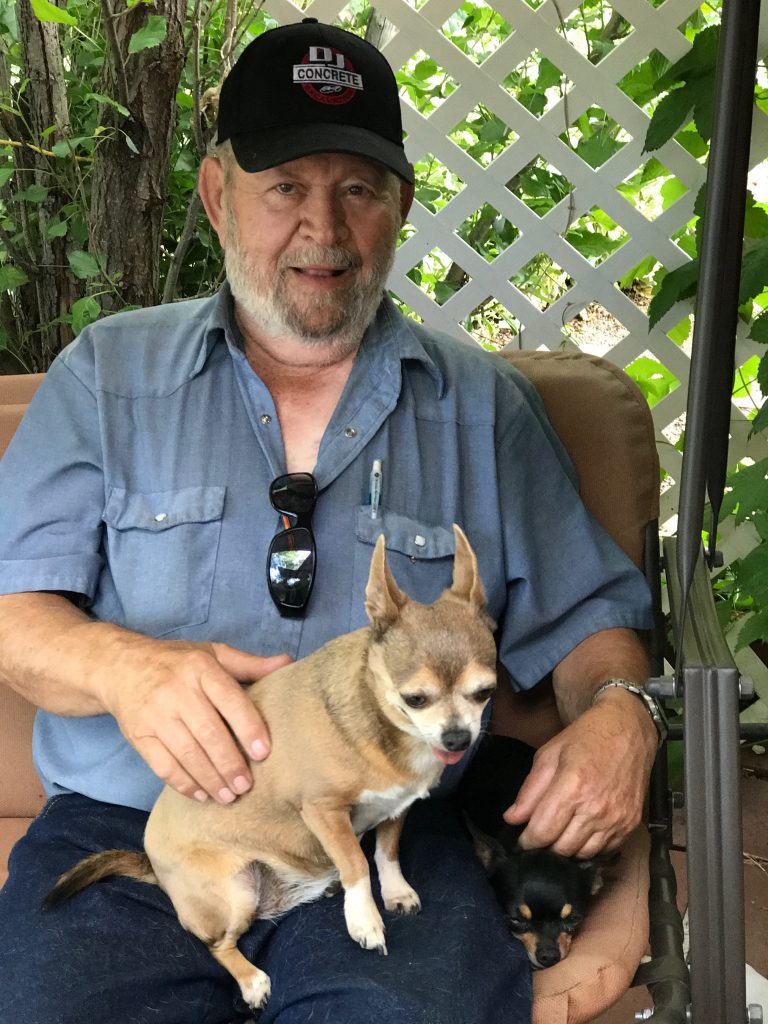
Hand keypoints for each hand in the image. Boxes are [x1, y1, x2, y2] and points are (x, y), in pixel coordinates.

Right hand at [97, 636, 291, 802]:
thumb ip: (249, 664)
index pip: (229, 699)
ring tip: (229, 796)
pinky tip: (202, 794)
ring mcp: (155, 715)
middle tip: (246, 785)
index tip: (263, 753)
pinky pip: (163, 765)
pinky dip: (184, 784)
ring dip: (210, 779)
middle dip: (230, 763)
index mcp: (200, 668)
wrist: (121, 667)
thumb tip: (287, 662)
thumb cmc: (178, 662)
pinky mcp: (139, 735)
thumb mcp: (213, 654)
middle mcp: (177, 690)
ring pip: (187, 754)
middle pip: (209, 733)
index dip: (248, 727)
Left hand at [503, 690, 656, 857]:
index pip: (543, 832)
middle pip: (562, 849)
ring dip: (568, 849)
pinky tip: (582, 832)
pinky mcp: (631, 824)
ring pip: (583, 854)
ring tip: (561, 833)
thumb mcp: (549, 754)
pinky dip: (590, 848)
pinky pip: (605, 851)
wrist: (629, 729)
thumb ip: (529, 790)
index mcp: (572, 788)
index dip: (527, 841)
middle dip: (546, 846)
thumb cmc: (585, 737)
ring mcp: (616, 819)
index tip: (523, 839)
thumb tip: (512, 819)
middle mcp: (596, 809)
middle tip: (542, 834)